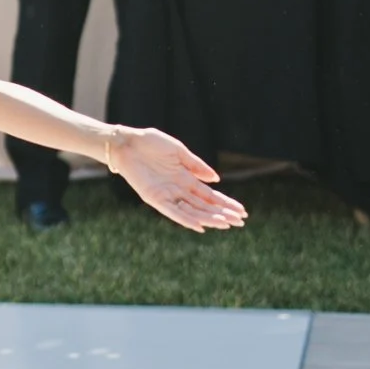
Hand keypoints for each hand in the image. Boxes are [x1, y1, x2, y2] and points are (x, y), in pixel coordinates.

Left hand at [107, 126, 247, 232]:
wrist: (128, 142)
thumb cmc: (151, 143)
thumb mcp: (178, 151)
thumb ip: (196, 165)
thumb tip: (216, 179)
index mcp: (186, 178)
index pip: (210, 195)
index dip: (225, 203)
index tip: (242, 211)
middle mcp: (178, 189)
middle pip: (205, 206)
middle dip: (223, 213)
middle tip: (240, 222)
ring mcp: (167, 195)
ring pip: (193, 211)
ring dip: (209, 218)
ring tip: (226, 224)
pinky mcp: (155, 198)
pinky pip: (173, 212)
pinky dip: (186, 220)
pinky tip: (200, 226)